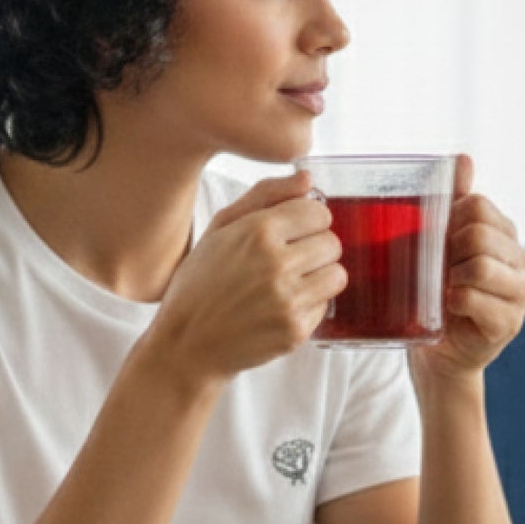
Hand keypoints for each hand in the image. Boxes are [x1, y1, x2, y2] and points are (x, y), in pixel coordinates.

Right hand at [144, 170, 345, 386]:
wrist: (187, 345)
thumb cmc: (200, 283)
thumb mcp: (220, 228)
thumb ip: (265, 196)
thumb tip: (307, 179)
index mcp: (258, 232)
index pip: (319, 213)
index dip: (307, 221)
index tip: (293, 232)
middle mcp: (276, 264)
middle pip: (332, 242)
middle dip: (315, 248)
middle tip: (288, 261)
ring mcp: (288, 300)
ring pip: (337, 274)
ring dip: (319, 276)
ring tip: (290, 283)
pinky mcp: (295, 330)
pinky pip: (326, 305)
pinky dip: (309, 305)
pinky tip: (281, 307)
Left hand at [412, 154, 524, 385]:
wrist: (438, 353)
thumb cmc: (436, 295)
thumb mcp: (439, 243)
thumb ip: (454, 200)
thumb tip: (463, 158)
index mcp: (507, 237)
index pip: (479, 207)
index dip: (450, 220)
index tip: (437, 242)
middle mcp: (523, 262)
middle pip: (480, 234)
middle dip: (448, 250)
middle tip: (437, 271)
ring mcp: (522, 294)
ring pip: (480, 265)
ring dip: (450, 277)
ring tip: (443, 290)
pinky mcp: (510, 323)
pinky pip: (472, 298)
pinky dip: (452, 301)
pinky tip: (448, 309)